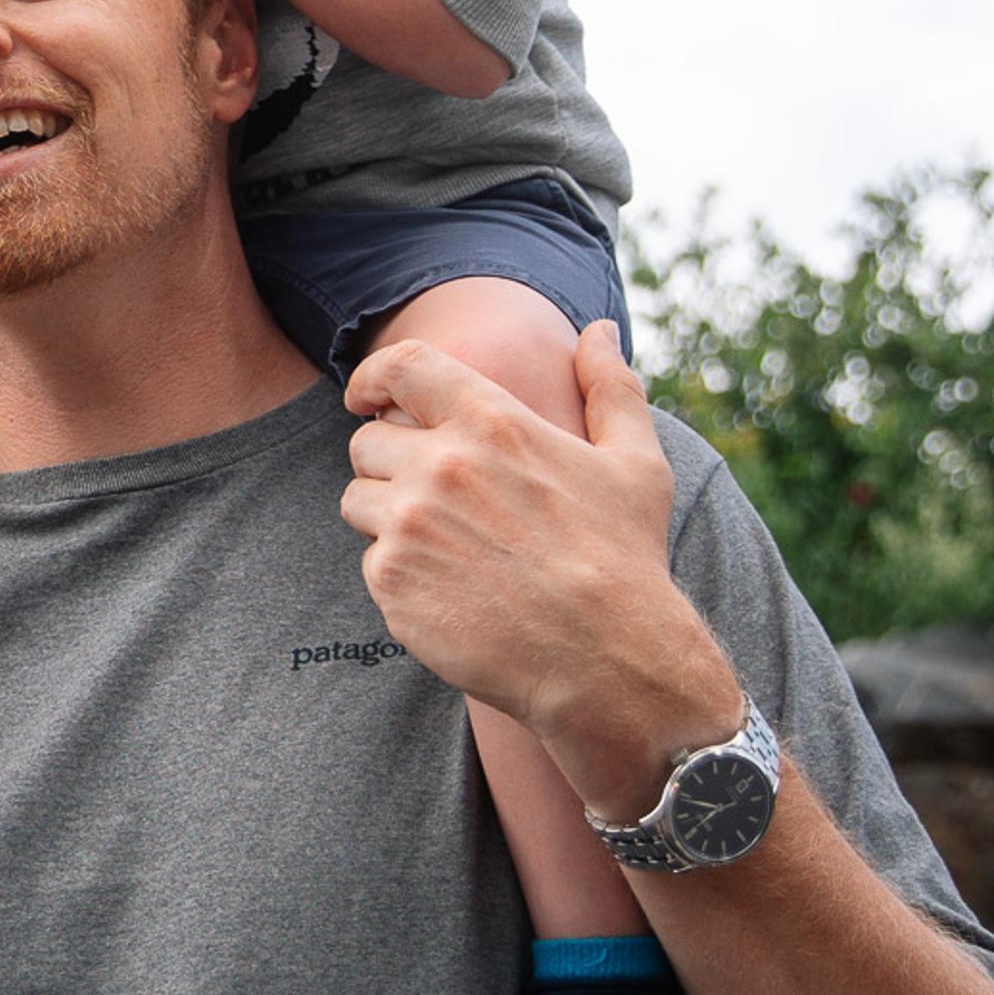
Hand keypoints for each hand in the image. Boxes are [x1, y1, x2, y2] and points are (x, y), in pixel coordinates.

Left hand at [337, 325, 731, 808]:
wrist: (608, 663)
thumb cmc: (625, 560)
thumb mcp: (634, 464)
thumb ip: (609, 388)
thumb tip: (600, 331)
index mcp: (493, 422)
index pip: (402, 367)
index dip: (374, 377)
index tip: (366, 397)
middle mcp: (441, 466)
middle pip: (368, 442)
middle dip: (391, 464)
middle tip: (437, 502)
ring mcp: (410, 524)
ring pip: (360, 502)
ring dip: (388, 518)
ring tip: (449, 550)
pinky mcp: (391, 582)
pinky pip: (372, 562)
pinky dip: (402, 575)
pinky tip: (453, 593)